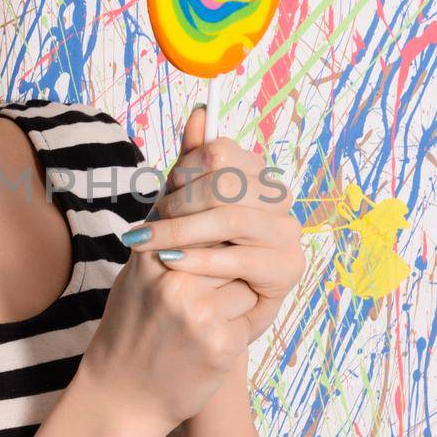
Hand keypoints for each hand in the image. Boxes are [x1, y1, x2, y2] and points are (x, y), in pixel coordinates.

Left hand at [134, 104, 305, 350]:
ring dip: (184, 230)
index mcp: (256, 177)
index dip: (185, 170)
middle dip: (182, 202)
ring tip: (151, 245)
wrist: (192, 323)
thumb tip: (201, 112)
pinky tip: (171, 264)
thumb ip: (191, 164)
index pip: (222, 151)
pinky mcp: (287, 272)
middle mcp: (280, 202)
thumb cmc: (185, 261)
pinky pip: (241, 258)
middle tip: (149, 225)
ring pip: (233, 218)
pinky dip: (201, 260)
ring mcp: (288, 236)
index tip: (162, 191)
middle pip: (226, 183)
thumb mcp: (182, 212)